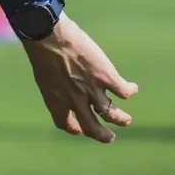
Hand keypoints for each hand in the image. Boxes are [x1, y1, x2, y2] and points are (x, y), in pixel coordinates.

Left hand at [22, 14, 138, 142]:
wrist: (50, 36)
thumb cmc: (42, 51)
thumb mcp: (44, 75)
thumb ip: (55, 86)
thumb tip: (62, 86)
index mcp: (56, 101)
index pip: (64, 123)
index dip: (73, 128)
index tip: (79, 129)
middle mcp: (75, 101)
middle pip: (92, 128)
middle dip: (102, 136)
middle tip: (109, 138)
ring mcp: (92, 91)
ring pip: (112, 114)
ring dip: (121, 119)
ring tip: (126, 120)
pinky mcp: (107, 77)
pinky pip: (124, 92)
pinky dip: (130, 91)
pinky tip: (132, 88)